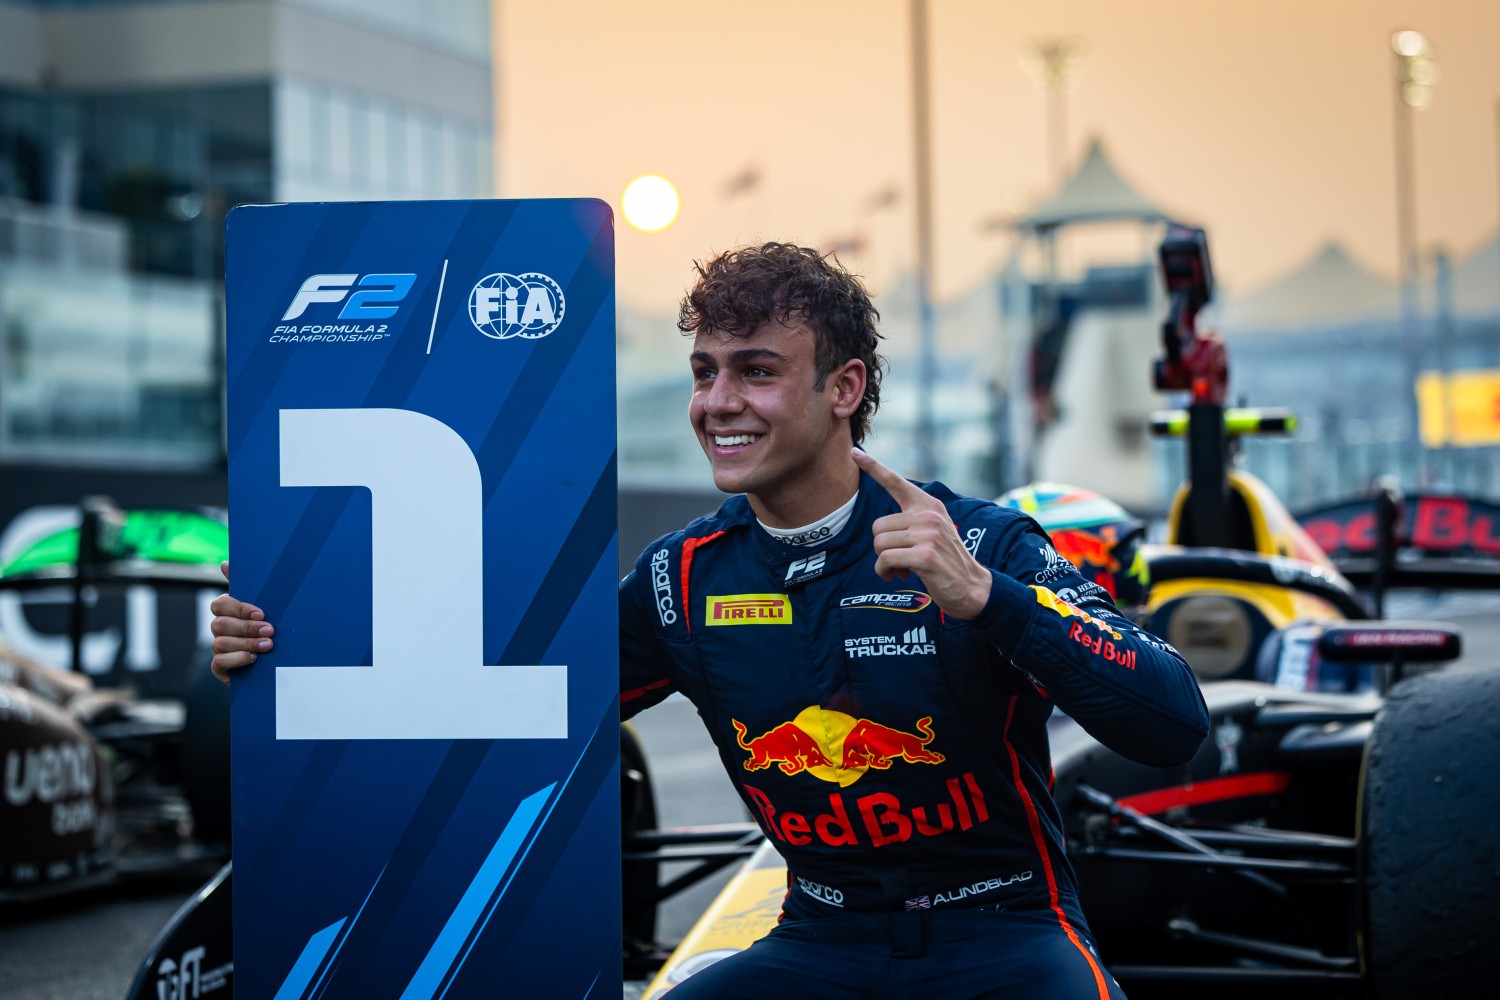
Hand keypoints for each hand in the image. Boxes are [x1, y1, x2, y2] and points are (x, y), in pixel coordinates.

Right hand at [209, 560, 273, 683]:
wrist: (275, 659)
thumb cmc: (267, 626)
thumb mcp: (264, 605)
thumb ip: (249, 586)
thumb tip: (225, 563)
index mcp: (228, 611)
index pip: (221, 604)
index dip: (240, 609)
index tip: (262, 614)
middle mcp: (219, 628)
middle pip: (220, 624)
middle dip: (247, 628)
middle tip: (270, 631)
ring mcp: (218, 648)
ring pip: (221, 643)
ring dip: (246, 644)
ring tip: (267, 645)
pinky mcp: (219, 667)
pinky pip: (219, 662)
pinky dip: (237, 659)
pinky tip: (253, 659)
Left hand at [852, 449, 992, 619]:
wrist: (973, 587)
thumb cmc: (946, 561)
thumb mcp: (933, 532)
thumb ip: (912, 521)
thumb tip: (879, 530)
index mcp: (929, 506)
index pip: (896, 482)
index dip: (873, 467)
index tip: (854, 452)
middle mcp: (928, 515)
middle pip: (878, 526)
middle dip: (882, 547)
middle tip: (900, 558)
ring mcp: (928, 535)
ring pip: (879, 544)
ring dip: (884, 562)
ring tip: (901, 568)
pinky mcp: (924, 556)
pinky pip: (885, 560)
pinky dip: (885, 572)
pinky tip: (900, 575)